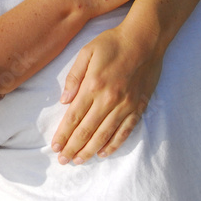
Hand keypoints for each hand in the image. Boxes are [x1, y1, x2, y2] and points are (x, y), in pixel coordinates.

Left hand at [51, 24, 163, 164]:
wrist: (145, 39)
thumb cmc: (113, 43)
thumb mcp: (87, 52)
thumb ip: (74, 77)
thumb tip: (64, 101)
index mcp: (93, 85)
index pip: (74, 117)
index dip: (63, 134)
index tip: (55, 147)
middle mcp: (109, 99)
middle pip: (87, 130)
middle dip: (73, 147)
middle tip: (63, 161)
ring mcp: (125, 105)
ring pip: (105, 134)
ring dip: (90, 150)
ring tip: (79, 161)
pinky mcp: (138, 106)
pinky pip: (125, 130)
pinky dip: (114, 144)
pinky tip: (104, 152)